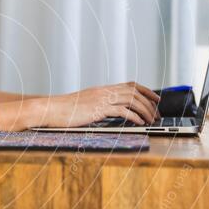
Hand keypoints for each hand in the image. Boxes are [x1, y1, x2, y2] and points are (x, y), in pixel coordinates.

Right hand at [41, 82, 160, 126]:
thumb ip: (99, 106)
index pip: (130, 85)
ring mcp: (102, 99)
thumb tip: (111, 113)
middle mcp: (104, 91)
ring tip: (151, 120)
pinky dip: (134, 116)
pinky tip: (139, 123)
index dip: (146, 90)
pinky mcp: (98, 109)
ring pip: (131, 100)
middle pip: (134, 92)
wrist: (51, 109)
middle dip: (150, 103)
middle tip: (157, 114)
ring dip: (145, 110)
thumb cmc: (65, 110)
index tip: (156, 98)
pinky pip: (122, 111)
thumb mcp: (85, 105)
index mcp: (102, 89)